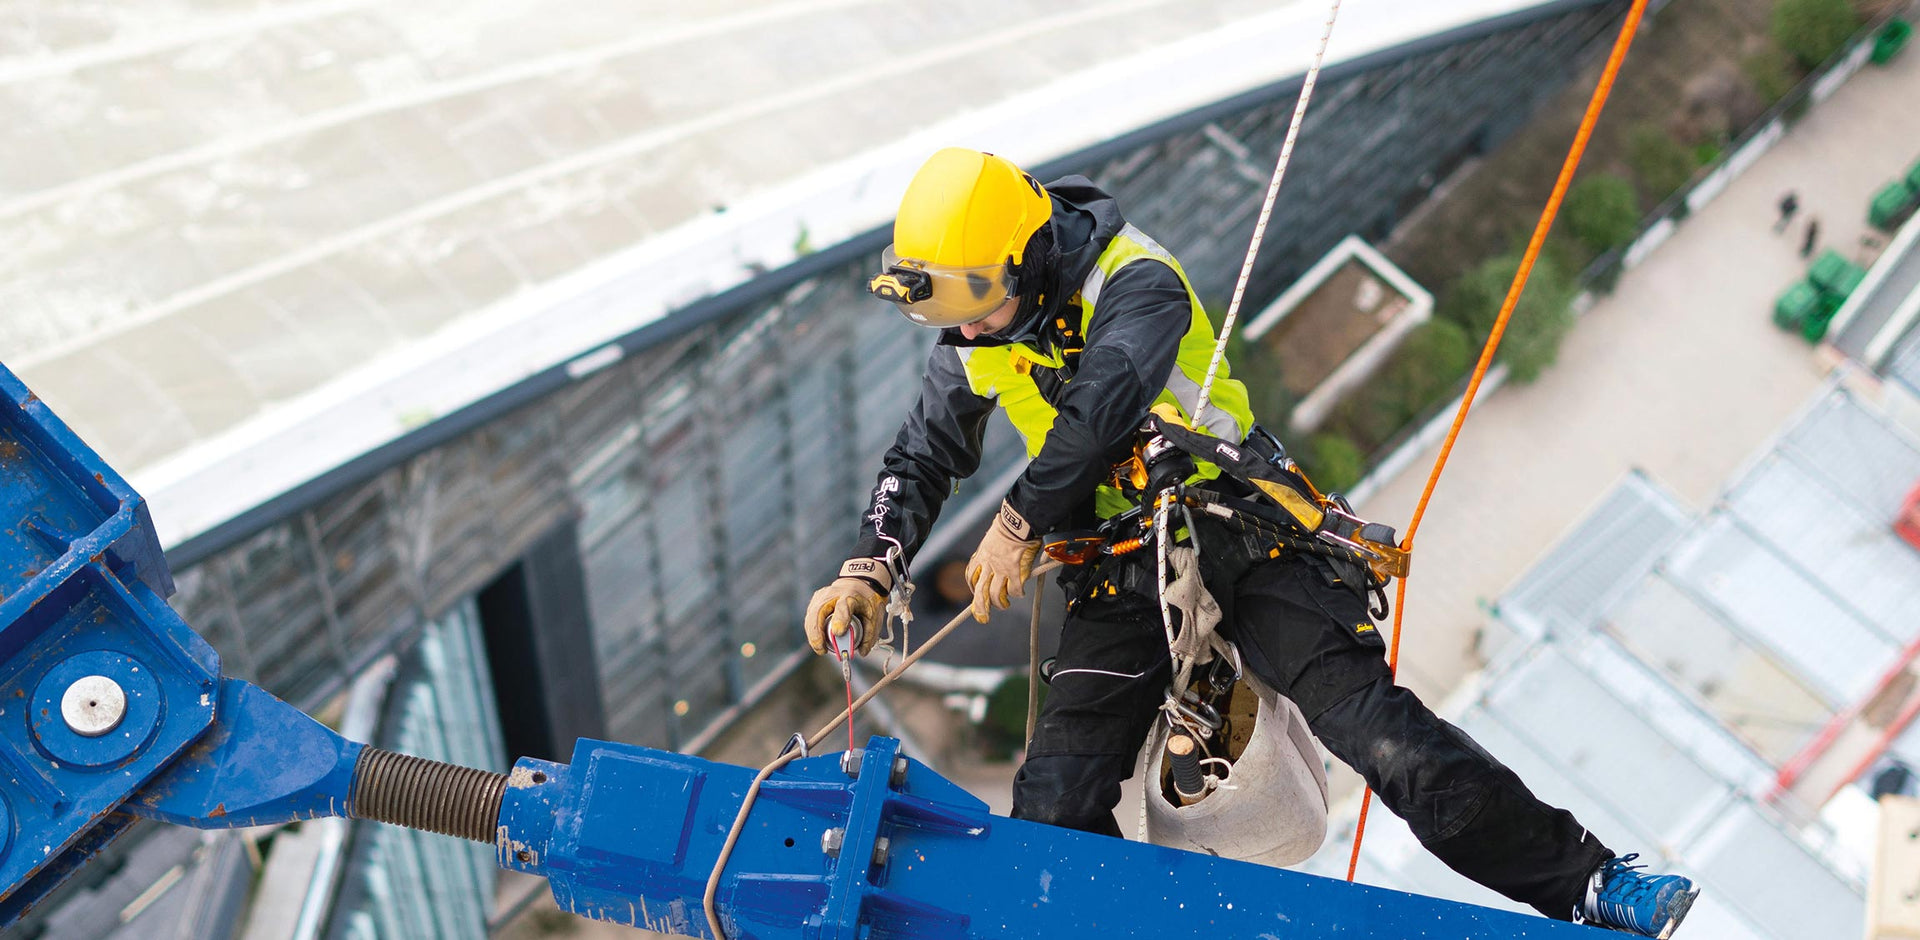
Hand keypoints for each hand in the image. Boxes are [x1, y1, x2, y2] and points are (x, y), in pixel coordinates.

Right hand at [804, 558, 890, 654]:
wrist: (860, 582)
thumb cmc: (866, 599)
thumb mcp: (875, 614)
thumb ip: (869, 634)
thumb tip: (862, 652)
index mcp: (851, 596)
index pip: (843, 607)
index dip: (840, 620)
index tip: (838, 633)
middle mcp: (834, 594)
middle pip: (819, 612)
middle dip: (817, 633)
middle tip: (822, 650)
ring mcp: (822, 596)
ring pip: (811, 616)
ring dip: (813, 634)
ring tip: (820, 649)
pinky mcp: (816, 600)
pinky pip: (810, 617)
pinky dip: (812, 630)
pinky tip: (818, 640)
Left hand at [965, 500, 1039, 622]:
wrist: (1016, 522)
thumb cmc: (1007, 526)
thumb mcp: (992, 539)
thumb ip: (992, 551)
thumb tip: (997, 556)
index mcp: (981, 556)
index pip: (970, 575)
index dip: (972, 587)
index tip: (975, 593)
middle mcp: (987, 565)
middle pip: (979, 591)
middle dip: (980, 607)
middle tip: (983, 616)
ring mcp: (1000, 569)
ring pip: (995, 594)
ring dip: (999, 603)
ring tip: (1005, 605)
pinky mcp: (1014, 570)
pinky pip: (1014, 588)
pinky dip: (1017, 593)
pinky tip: (1020, 594)